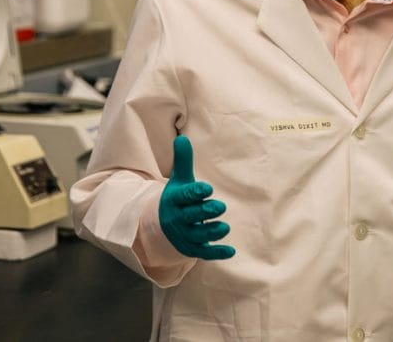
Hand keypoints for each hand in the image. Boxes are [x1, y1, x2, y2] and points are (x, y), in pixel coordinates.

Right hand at [158, 135, 235, 259]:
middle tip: (220, 207)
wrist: (161, 226)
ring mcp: (185, 235)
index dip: (195, 193)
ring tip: (225, 227)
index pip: (184, 196)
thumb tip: (182, 138)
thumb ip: (183, 161)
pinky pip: (205, 253)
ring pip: (198, 235)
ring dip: (212, 232)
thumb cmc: (177, 199)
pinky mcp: (192, 248)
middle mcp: (178, 219)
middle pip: (191, 216)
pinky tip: (231, 252)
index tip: (207, 188)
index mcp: (175, 200)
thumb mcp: (179, 180)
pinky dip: (217, 253)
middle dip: (205, 212)